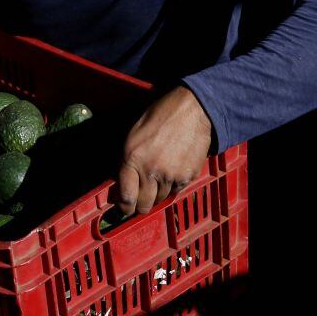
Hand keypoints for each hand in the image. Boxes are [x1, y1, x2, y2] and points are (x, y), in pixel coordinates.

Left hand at [116, 85, 212, 215]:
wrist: (192, 109)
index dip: (124, 206)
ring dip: (157, 193)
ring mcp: (171, 176)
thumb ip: (128, 160)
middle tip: (140, 198)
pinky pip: (176, 191)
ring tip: (158, 178)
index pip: (126, 197)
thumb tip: (123, 182)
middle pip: (144, 206)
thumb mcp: (134, 134)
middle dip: (140, 205)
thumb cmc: (162, 116)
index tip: (124, 205)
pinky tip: (172, 170)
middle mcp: (151, 171)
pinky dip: (173, 185)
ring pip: (160, 199)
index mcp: (133, 158)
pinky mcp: (188, 177)